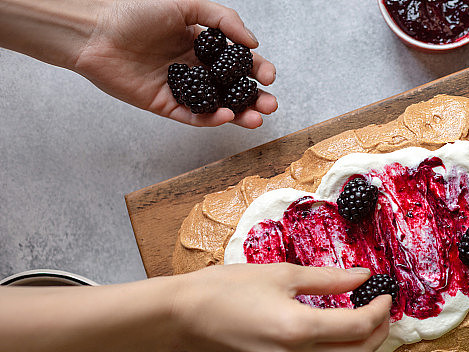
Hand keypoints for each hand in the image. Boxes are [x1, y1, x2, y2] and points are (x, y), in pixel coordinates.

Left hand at [73, 0, 276, 127]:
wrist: (95, 30)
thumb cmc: (133, 11)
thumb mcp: (185, 4)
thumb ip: (223, 19)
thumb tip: (252, 43)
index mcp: (199, 44)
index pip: (235, 62)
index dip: (255, 70)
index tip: (268, 76)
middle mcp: (192, 68)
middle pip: (231, 89)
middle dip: (254, 98)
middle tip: (271, 105)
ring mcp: (180, 88)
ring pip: (217, 106)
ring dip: (239, 114)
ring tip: (257, 118)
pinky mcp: (165, 105)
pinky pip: (193, 116)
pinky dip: (211, 119)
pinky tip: (225, 115)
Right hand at [172, 264, 391, 351]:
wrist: (184, 316)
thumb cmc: (226, 288)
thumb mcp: (282, 273)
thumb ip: (328, 279)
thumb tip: (363, 277)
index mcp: (298, 328)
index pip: (358, 326)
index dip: (380, 311)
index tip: (385, 295)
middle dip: (377, 332)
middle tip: (381, 311)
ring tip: (364, 329)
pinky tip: (339, 350)